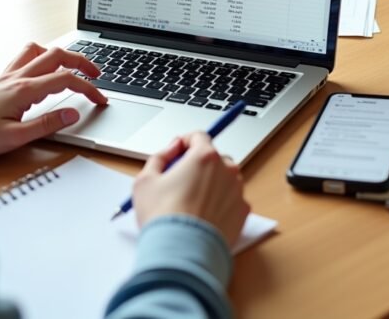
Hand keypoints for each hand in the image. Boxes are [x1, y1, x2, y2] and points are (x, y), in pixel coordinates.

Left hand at [0, 43, 106, 157]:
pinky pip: (24, 56)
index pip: (67, 80)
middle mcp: (18, 76)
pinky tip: (42, 68)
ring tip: (71, 66)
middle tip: (96, 74)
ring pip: (40, 49)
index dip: (89, 88)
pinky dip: (41, 55)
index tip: (101, 99)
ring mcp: (8, 74)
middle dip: (81, 61)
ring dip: (60, 53)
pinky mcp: (0, 78)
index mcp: (25, 90)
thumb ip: (47, 124)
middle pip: (57, 55)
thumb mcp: (16, 137)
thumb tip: (74, 114)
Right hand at [132, 133, 249, 246]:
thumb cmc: (163, 217)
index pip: (199, 136)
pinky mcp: (243, 212)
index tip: (178, 152)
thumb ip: (160, 156)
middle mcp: (226, 170)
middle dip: (199, 165)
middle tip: (181, 181)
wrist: (181, 253)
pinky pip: (232, 200)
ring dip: (212, 184)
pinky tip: (203, 216)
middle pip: (214, 158)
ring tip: (191, 203)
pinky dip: (221, 203)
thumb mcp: (145, 180)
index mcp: (204, 156)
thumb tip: (172, 148)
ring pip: (225, 179)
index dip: (186, 142)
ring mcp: (237, 191)